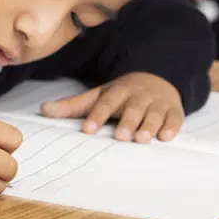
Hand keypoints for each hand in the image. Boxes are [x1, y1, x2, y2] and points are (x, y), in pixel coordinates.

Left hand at [40, 72, 184, 142]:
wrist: (155, 79)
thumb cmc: (121, 95)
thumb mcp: (98, 95)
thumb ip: (73, 105)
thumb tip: (43, 109)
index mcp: (118, 91)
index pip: (105, 103)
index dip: (96, 116)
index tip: (87, 129)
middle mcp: (138, 96)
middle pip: (132, 108)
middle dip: (127, 121)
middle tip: (120, 137)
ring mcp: (157, 103)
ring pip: (154, 114)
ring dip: (149, 125)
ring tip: (142, 139)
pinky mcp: (173, 110)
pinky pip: (174, 118)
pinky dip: (172, 127)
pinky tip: (166, 137)